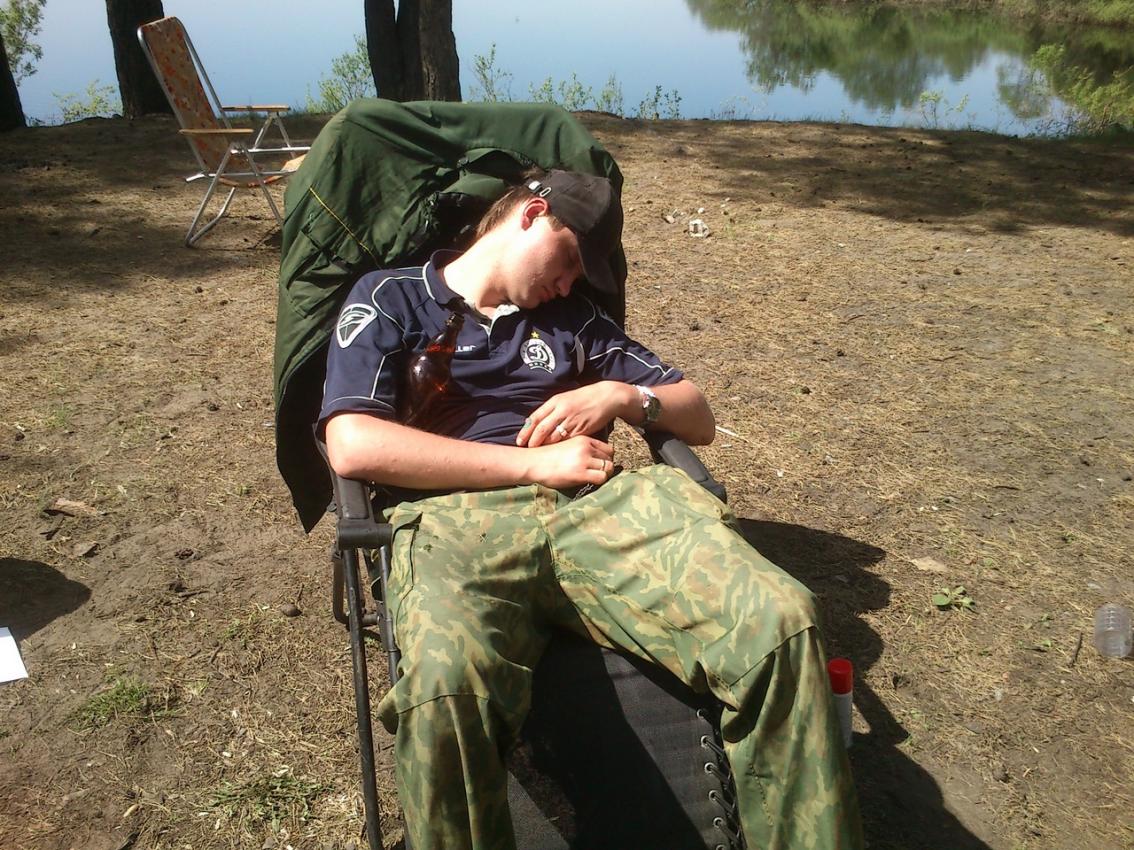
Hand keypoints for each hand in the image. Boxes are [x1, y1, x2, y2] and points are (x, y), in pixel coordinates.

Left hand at [517, 382, 633, 447]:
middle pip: (542, 429)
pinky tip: (556, 452)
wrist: (606, 397)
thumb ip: (551, 410)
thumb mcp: (564, 398)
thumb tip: (535, 422)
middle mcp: (562, 411)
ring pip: (553, 437)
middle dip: (532, 441)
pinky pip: (566, 441)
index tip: (519, 441)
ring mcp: (571, 421)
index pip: (535, 418)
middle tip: (527, 449)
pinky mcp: (581, 430)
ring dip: (545, 446)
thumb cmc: (583, 398)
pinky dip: (559, 447)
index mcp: (555, 401)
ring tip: (539, 452)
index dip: (526, 431)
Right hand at [521, 436, 615, 488]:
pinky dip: (600, 481)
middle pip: (610, 457)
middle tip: (597, 473)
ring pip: (609, 467)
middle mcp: (586, 447)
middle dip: (606, 466)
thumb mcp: (567, 445)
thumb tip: (595, 458)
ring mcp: (584, 460)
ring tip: (594, 478)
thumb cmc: (547, 456)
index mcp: (583, 439)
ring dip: (604, 474)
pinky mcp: (581, 473)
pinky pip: (602, 477)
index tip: (599, 464)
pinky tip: (590, 482)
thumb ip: (582, 448)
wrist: (533, 462)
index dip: (605, 458)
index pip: (607, 448)